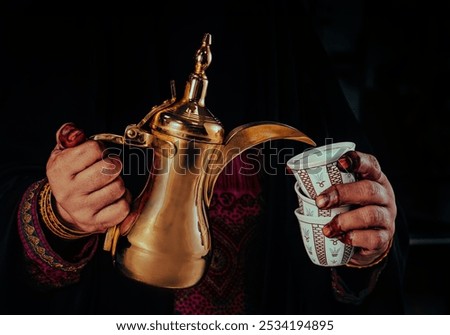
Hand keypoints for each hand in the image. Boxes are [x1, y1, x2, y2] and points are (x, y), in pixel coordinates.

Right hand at [46, 123, 130, 233]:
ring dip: (118, 183)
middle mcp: (68, 191)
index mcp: (59, 170)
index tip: (95, 156)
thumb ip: (69, 135)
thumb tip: (77, 132)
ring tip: (108, 184)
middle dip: (113, 165)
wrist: (66, 209)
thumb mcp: (63, 152)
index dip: (100, 149)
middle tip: (106, 169)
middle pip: (110, 168)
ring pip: (119, 187)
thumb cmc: (70, 175)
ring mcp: (82, 209)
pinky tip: (114, 198)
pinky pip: (123, 207)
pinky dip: (124, 200)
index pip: (94, 149)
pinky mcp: (96, 223)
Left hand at [317, 151, 395, 266]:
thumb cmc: (351, 208)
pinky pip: (373, 238)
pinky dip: (355, 238)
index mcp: (374, 178)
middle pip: (368, 190)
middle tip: (320, 202)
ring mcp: (387, 217)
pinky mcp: (384, 238)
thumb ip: (326, 181)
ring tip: (327, 229)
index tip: (340, 163)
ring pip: (371, 215)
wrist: (369, 239)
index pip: (370, 164)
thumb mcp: (345, 192)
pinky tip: (343, 239)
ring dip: (345, 221)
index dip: (357, 161)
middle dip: (342, 194)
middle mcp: (384, 195)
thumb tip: (291, 169)